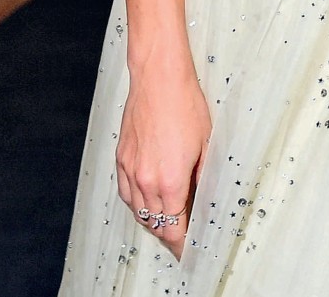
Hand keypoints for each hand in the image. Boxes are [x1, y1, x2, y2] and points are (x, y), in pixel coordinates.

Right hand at [116, 59, 209, 258]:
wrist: (158, 79)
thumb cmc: (184, 105)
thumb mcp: (206, 147)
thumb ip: (202, 180)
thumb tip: (202, 200)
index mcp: (170, 182)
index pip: (173, 228)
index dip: (181, 244)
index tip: (188, 249)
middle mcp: (146, 180)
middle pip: (155, 223)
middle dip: (169, 234)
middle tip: (181, 236)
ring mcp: (130, 169)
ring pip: (137, 211)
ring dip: (152, 220)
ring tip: (165, 221)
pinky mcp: (122, 158)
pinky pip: (126, 193)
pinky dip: (136, 203)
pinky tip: (145, 201)